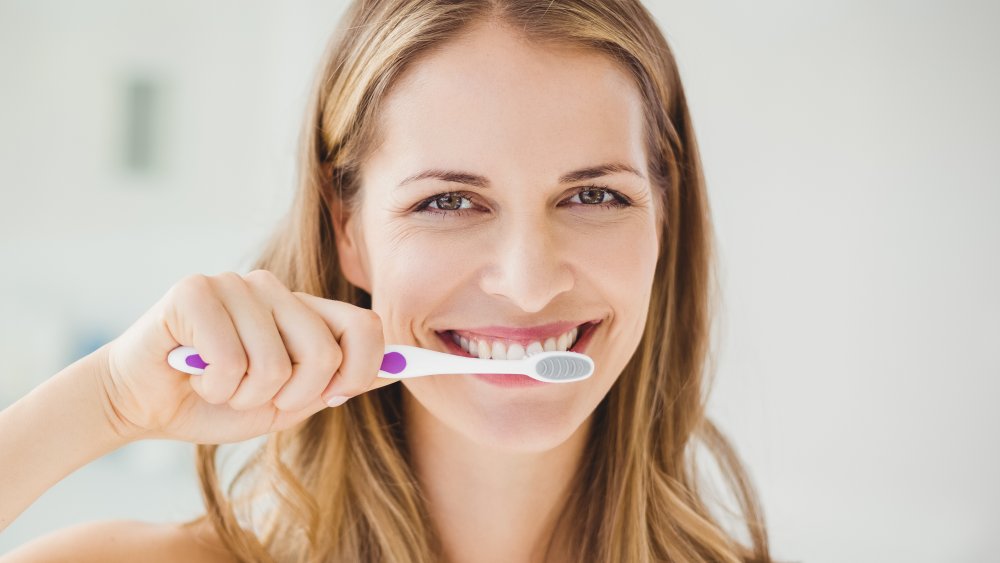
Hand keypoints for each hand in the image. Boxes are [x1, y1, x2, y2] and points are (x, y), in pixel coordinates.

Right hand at [99, 270, 391, 443]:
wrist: (144, 404)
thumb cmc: (218, 401)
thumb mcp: (288, 401)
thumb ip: (336, 382)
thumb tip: (395, 369)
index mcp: (302, 309)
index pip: (365, 325)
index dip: (362, 370)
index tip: (337, 395)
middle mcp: (274, 288)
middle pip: (325, 352)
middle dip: (295, 397)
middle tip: (259, 397)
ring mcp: (235, 284)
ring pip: (275, 364)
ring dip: (246, 397)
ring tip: (220, 385)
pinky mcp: (195, 291)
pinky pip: (232, 362)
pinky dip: (215, 387)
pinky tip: (195, 374)